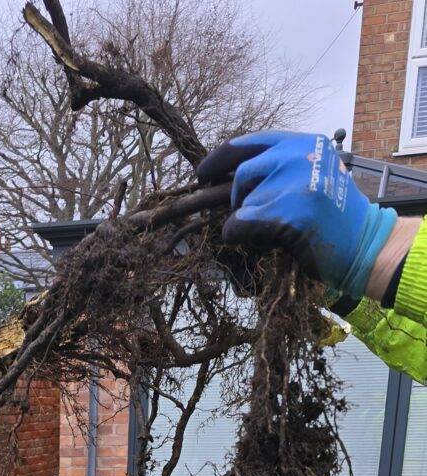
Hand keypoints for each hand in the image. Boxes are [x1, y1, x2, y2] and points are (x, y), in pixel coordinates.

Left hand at [197, 131, 397, 299]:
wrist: (363, 243)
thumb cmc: (332, 216)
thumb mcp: (309, 176)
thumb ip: (277, 169)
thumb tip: (225, 179)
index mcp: (304, 143)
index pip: (250, 142)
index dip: (220, 158)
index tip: (202, 174)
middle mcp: (299, 155)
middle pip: (242, 174)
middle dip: (237, 198)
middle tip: (245, 214)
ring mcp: (294, 181)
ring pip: (241, 204)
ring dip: (248, 222)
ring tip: (275, 230)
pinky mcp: (287, 211)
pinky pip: (238, 225)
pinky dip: (242, 237)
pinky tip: (266, 242)